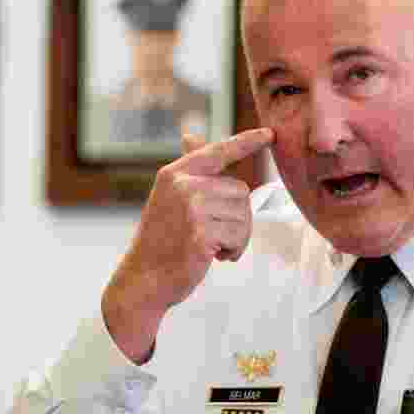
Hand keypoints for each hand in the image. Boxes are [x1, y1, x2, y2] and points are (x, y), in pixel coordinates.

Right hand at [102, 127, 273, 362]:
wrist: (142, 280)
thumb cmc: (161, 241)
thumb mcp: (170, 197)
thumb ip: (189, 171)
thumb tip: (190, 136)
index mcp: (176, 173)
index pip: (218, 151)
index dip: (248, 141)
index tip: (271, 133)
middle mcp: (184, 185)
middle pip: (240, 190)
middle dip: (238, 217)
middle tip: (218, 236)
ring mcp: (192, 208)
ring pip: (244, 215)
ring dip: (237, 236)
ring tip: (214, 247)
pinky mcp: (201, 233)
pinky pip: (239, 235)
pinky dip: (234, 250)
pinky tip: (214, 257)